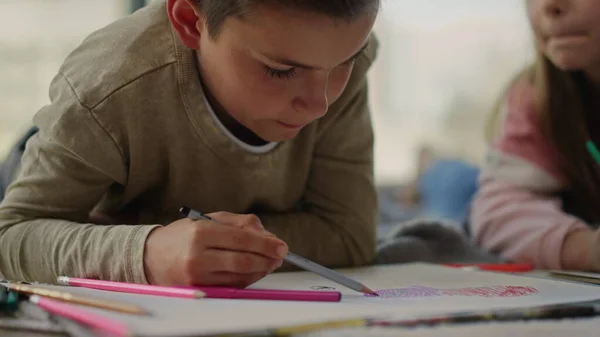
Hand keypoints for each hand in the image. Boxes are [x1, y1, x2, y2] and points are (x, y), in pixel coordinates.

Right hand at [143, 212, 287, 286]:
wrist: (149, 258)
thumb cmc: (182, 236)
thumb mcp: (207, 219)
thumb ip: (238, 222)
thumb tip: (266, 233)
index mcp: (200, 233)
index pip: (241, 239)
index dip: (265, 244)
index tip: (282, 245)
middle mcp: (197, 256)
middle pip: (243, 260)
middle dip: (267, 259)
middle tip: (280, 256)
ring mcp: (197, 277)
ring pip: (240, 276)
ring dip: (260, 270)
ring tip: (270, 262)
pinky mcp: (199, 291)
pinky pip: (231, 286)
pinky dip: (247, 279)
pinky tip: (254, 271)